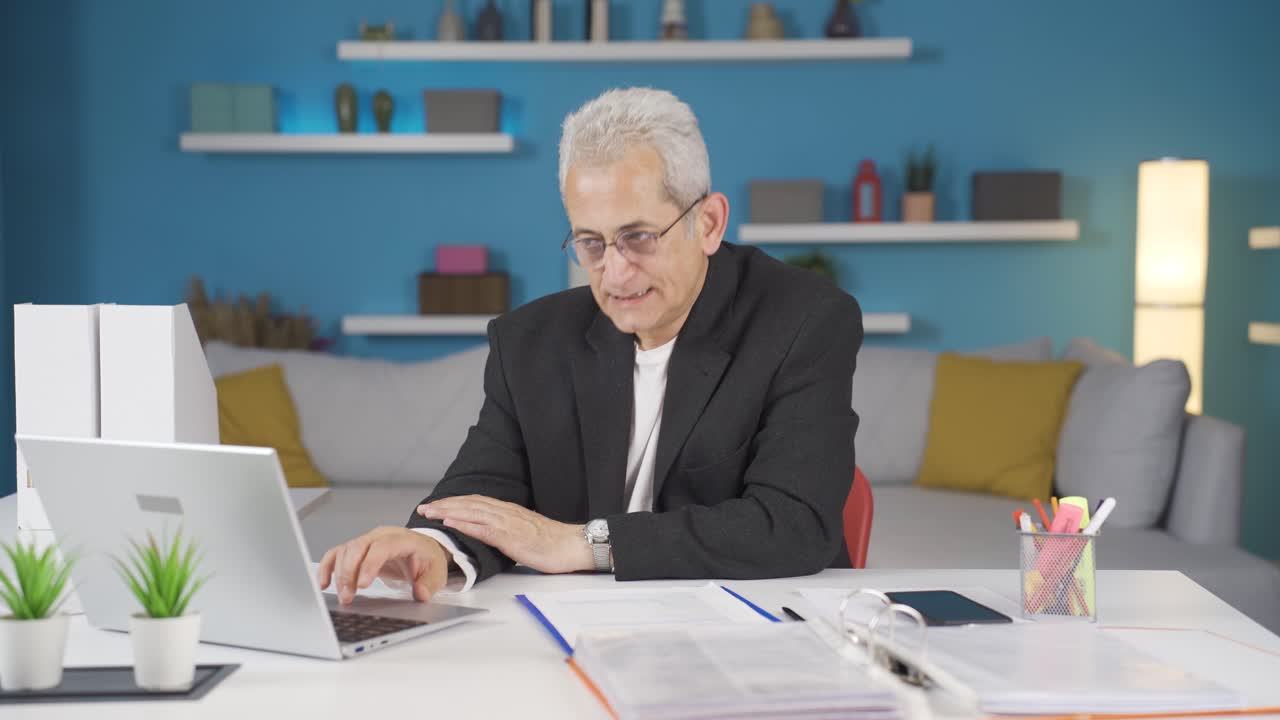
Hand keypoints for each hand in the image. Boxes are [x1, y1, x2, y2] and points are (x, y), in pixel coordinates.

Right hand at [316, 527, 449, 604]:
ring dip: (339, 574)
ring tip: (344, 597)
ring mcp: (367, 541)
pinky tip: (323, 583)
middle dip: (349, 572)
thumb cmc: (427, 559)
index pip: (382, 547)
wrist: (422, 550)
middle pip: (358, 547)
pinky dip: (327, 567)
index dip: (370, 564)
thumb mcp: (437, 572)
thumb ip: (429, 584)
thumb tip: (420, 593)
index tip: (362, 585)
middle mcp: (381, 536)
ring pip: (345, 551)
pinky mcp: (357, 550)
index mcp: (402, 539)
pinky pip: (337, 554)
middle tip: (348, 596)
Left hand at [417, 496, 591, 573]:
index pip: (475, 502)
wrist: (572, 544)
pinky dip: (465, 524)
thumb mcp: (524, 532)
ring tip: (430, 512)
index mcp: (507, 511)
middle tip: (423, 508)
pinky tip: (451, 523)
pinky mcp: (511, 536)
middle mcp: (505, 512)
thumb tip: (490, 534)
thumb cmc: (552, 542)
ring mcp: (507, 523)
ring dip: (448, 510)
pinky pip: (484, 528)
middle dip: (444, 504)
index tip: (435, 505)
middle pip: (469, 503)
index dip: (453, 502)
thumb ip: (506, 530)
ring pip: (472, 512)